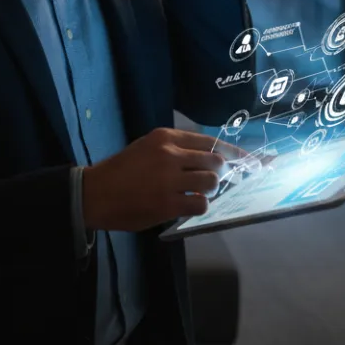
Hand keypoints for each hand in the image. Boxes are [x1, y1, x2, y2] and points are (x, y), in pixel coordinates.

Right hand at [82, 128, 245, 231]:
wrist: (94, 193)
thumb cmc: (121, 171)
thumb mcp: (146, 148)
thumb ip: (174, 150)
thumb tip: (209, 159)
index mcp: (164, 137)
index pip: (209, 141)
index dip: (233, 152)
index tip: (250, 160)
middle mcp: (169, 154)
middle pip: (215, 161)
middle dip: (219, 174)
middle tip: (211, 182)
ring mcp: (169, 179)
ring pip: (211, 182)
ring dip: (209, 190)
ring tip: (196, 194)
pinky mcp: (167, 203)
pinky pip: (200, 204)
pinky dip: (200, 207)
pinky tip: (188, 207)